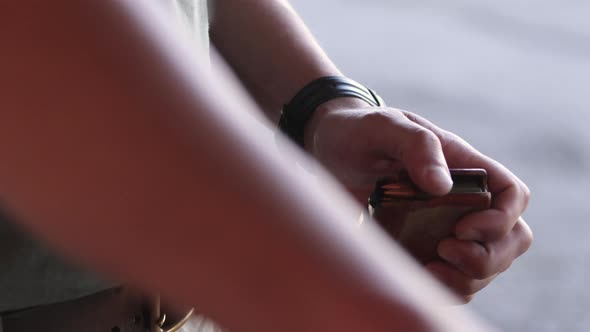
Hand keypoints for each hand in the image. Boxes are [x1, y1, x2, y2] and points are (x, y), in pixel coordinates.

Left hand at [305, 98, 532, 302]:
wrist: (328, 149)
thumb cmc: (360, 131)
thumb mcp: (384, 126)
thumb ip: (417, 146)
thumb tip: (442, 186)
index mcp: (463, 166)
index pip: (511, 194)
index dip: (501, 219)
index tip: (461, 228)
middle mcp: (461, 199)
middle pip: (510, 238)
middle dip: (488, 257)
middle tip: (444, 251)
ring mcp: (443, 225)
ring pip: (486, 264)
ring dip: (468, 279)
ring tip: (431, 268)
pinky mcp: (421, 246)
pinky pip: (453, 277)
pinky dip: (447, 287)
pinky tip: (418, 276)